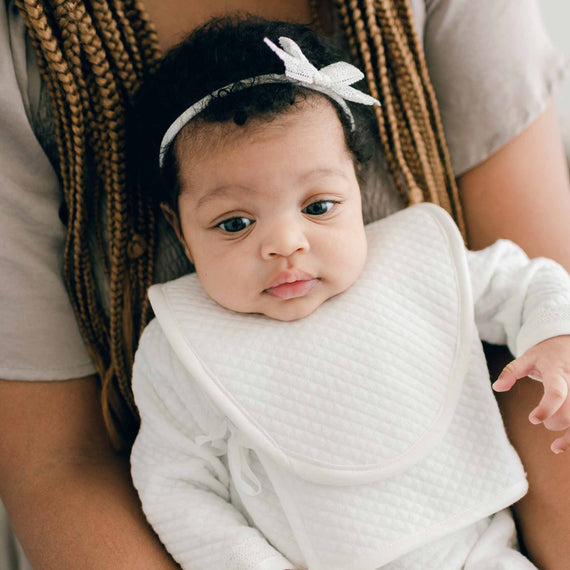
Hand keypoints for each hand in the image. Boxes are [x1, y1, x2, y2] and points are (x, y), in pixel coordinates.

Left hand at [493, 335, 569, 453]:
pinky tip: (564, 445)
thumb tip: (496, 387)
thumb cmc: (546, 353)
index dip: (547, 408)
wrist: (568, 344)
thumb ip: (511, 371)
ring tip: (555, 446)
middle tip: (541, 420)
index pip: (556, 392)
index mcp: (558, 372)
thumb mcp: (527, 357)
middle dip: (555, 422)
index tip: (533, 419)